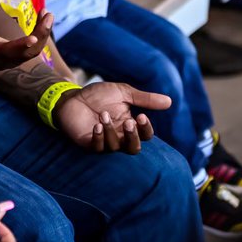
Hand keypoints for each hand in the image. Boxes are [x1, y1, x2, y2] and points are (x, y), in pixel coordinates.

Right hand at [0, 9, 53, 74]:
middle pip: (25, 54)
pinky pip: (31, 49)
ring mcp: (8, 61)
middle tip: (47, 15)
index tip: (33, 38)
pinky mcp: (13, 56)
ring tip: (47, 14)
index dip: (19, 47)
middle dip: (39, 36)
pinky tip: (42, 18)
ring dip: (42, 34)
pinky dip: (39, 35)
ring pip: (32, 52)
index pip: (4, 52)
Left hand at [56, 81, 171, 153]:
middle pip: (134, 148)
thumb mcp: (123, 92)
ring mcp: (103, 141)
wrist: (72, 96)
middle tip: (129, 121)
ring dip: (111, 131)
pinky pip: (98, 148)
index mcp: (129, 125)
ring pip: (116, 147)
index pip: (145, 135)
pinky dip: (99, 138)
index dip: (146, 129)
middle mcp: (119, 136)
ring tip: (103, 114)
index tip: (141, 116)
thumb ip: (144, 99)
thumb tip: (169, 102)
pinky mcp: (88, 143)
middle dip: (134, 137)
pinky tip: (97, 126)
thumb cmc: (98, 95)